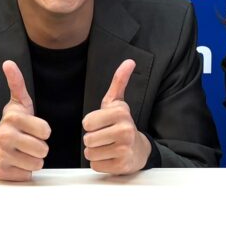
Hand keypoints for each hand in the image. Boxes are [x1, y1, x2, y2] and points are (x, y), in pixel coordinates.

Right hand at [0, 60, 50, 181]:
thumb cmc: (12, 125)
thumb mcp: (17, 104)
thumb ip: (16, 83)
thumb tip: (8, 63)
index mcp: (12, 118)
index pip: (45, 130)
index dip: (43, 131)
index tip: (34, 129)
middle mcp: (5, 136)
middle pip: (43, 149)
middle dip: (39, 148)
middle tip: (28, 142)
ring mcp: (2, 155)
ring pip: (37, 163)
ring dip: (33, 160)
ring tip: (22, 152)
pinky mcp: (1, 172)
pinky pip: (27, 175)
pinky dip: (24, 171)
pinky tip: (16, 163)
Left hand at [82, 60, 149, 174]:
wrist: (139, 149)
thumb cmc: (122, 124)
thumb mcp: (118, 102)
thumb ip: (119, 81)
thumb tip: (129, 61)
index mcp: (121, 113)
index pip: (87, 122)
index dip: (90, 124)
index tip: (102, 124)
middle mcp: (125, 130)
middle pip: (87, 139)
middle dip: (92, 139)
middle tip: (104, 137)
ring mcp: (124, 149)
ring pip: (89, 153)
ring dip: (94, 152)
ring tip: (107, 146)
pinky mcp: (122, 165)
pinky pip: (96, 165)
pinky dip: (100, 163)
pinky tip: (110, 157)